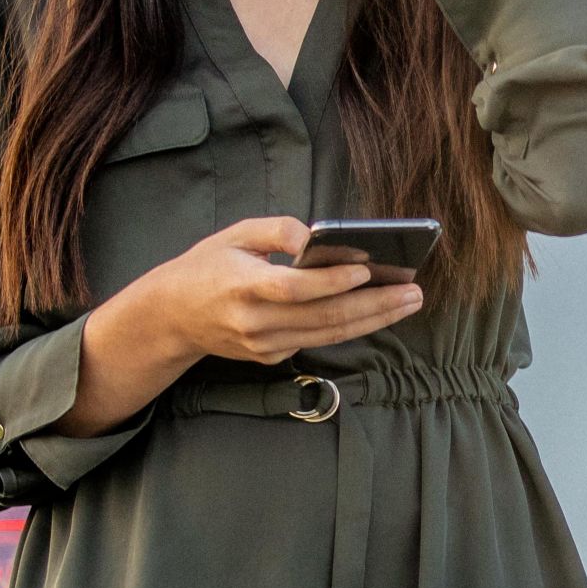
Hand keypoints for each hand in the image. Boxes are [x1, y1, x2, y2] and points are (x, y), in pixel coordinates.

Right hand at [145, 216, 426, 367]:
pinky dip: (351, 326)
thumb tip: (317, 236)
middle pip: (324, 317)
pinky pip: (318, 340)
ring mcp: (264, 345)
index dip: (332, 281)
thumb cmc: (207, 266)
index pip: (295, 289)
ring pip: (329, 334)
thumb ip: (277, 230)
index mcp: (242, 286)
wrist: (173, 316)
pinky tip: (378, 311)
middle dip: (374, 304)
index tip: (367, 268)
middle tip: (412, 290)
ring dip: (373, 319)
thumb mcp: (234, 234)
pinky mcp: (271, 357)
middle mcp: (255, 323)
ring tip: (408, 301)